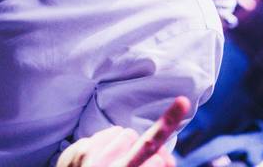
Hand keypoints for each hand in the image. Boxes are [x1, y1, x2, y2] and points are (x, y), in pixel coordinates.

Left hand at [56, 96, 189, 166]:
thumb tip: (165, 159)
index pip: (156, 162)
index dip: (161, 162)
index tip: (167, 161)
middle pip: (146, 144)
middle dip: (166, 124)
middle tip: (183, 101)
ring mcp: (92, 160)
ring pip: (128, 134)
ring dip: (129, 144)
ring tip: (119, 160)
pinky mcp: (80, 149)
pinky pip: (111, 132)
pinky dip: (112, 141)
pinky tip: (104, 156)